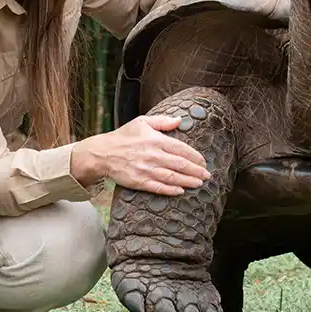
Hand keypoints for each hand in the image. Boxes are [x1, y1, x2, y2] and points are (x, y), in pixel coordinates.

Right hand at [72, 115, 210, 195]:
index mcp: (155, 140)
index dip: (195, 156)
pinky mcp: (139, 181)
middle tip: (207, 175)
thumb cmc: (124, 136)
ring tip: (199, 184)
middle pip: (180, 164)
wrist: (103, 152)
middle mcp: (153, 155)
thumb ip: (162, 121)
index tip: (203, 161)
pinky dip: (170, 190)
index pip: (181, 149)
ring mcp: (146, 169)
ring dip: (188, 181)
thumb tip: (179, 120)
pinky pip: (158, 187)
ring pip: (172, 177)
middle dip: (196, 171)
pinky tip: (180, 191)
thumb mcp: (142, 122)